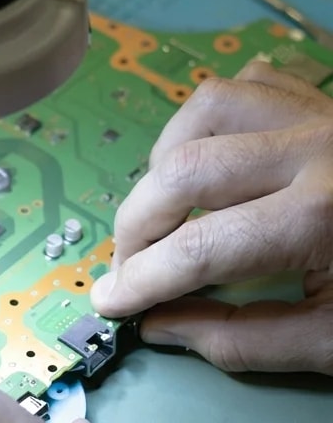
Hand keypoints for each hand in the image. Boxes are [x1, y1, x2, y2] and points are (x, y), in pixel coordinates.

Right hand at [91, 60, 332, 373]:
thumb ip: (243, 340)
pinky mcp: (332, 100)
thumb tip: (162, 325)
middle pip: (184, 170)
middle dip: (137, 225)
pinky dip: (216, 116)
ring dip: (167, 160)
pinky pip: (252, 83)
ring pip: (208, 107)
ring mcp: (326, 114)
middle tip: (130, 267)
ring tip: (164, 206)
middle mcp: (317, 150)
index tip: (111, 303)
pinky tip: (214, 155)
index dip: (142, 280)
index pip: (198, 249)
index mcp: (321, 217)